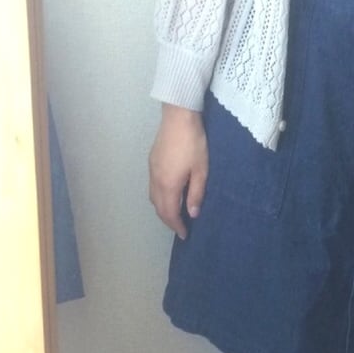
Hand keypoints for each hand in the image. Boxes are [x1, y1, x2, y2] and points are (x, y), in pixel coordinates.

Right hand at [148, 104, 207, 238]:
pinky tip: (170, 195)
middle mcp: (156, 181)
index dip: (177, 226)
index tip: (185, 235)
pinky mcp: (151, 162)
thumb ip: (196, 194)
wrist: (178, 117)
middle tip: (180, 228)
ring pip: (153, 198)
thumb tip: (192, 214)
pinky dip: (160, 197)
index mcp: (168, 185)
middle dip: (168, 220)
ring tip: (175, 214)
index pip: (170, 213)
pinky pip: (152, 187)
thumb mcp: (201, 170)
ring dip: (163, 209)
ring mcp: (151, 170)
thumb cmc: (193, 143)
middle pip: (159, 207)